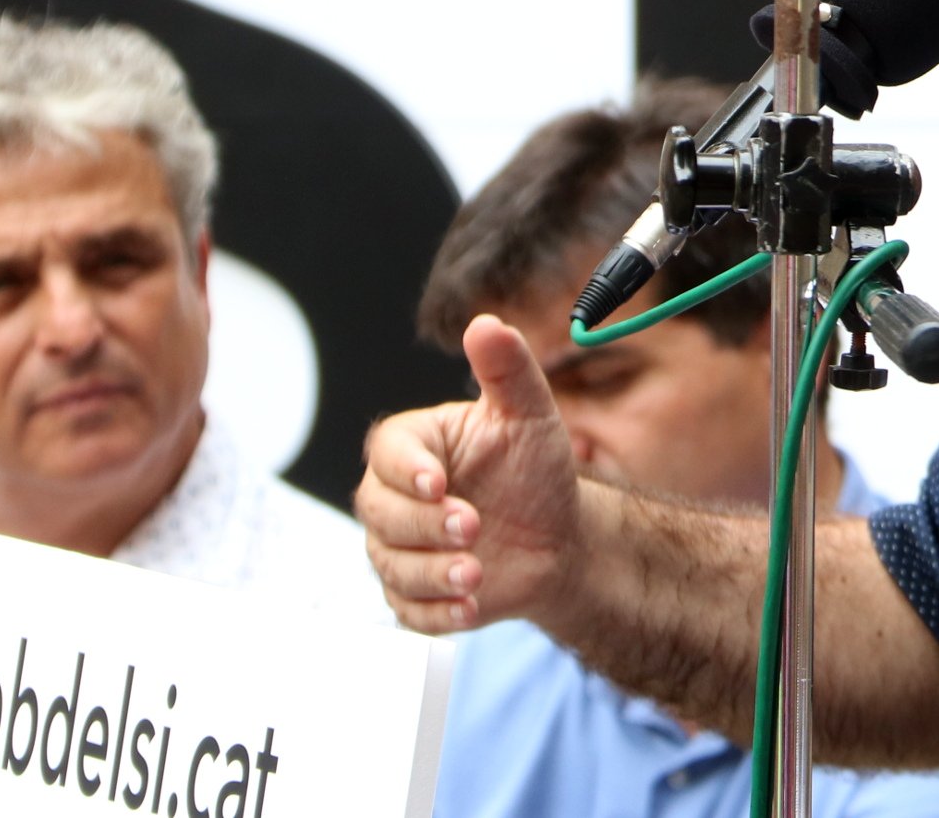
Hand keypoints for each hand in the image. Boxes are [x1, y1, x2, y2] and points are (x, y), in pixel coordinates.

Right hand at [357, 313, 581, 631]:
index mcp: (415, 446)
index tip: (439, 482)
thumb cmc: (536, 470)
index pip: (388, 453)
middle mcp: (395, 497)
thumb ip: (507, 370)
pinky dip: (436, 614)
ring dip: (432, 572)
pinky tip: (469, 607)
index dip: (407, 470)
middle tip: (472, 526)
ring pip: (391, 564)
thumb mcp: (530, 416)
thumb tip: (486, 324)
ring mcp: (401, 548)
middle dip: (424, 524)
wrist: (559, 539)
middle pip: (380, 513)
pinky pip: (406, 611)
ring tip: (476, 571)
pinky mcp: (414, 594)